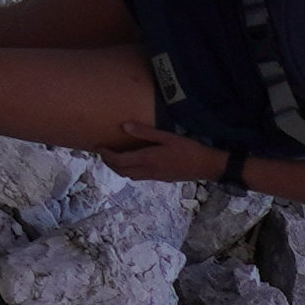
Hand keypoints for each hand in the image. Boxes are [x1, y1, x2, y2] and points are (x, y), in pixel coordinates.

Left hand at [99, 136, 243, 182]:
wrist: (205, 166)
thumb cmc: (188, 149)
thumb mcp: (167, 136)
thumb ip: (145, 132)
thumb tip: (124, 126)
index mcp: (148, 159)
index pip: (120, 160)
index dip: (107, 155)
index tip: (99, 147)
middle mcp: (148, 170)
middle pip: (121, 170)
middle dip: (109, 163)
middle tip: (102, 152)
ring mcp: (154, 176)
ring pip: (129, 176)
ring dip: (118, 168)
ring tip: (113, 157)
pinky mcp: (160, 178)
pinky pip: (138, 177)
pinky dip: (128, 171)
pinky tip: (131, 163)